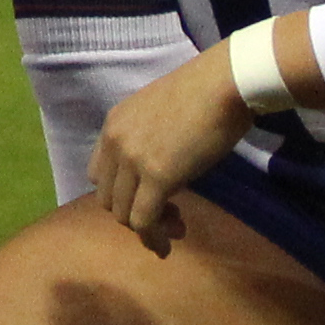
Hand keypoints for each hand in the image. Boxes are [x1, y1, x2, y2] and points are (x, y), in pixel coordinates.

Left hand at [87, 45, 257, 253]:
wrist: (224, 84)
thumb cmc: (204, 92)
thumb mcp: (159, 113)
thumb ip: (148, 137)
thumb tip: (159, 164)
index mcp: (113, 124)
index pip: (99, 173)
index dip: (121, 192)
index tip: (148, 198)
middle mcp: (114, 142)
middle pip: (106, 197)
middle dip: (132, 212)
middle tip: (167, 216)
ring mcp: (132, 160)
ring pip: (122, 213)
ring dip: (146, 229)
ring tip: (176, 228)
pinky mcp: (157, 177)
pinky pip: (143, 220)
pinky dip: (154, 237)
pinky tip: (170, 241)